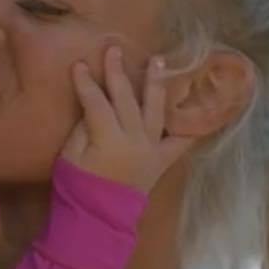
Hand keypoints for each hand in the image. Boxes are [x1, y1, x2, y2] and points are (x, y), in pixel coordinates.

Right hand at [63, 46, 191, 191]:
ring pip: (156, 110)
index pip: (96, 102)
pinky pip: (180, 141)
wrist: (98, 219)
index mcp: (108, 139)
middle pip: (126, 99)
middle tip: (115, 49)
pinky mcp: (162, 160)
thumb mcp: (69, 158)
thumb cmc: (77, 189)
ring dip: (157, 83)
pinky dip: (189, 125)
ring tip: (160, 61)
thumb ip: (82, 129)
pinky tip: (199, 109)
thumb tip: (92, 106)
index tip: (79, 65)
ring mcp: (152, 149)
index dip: (86, 83)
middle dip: (118, 72)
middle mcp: (135, 140)